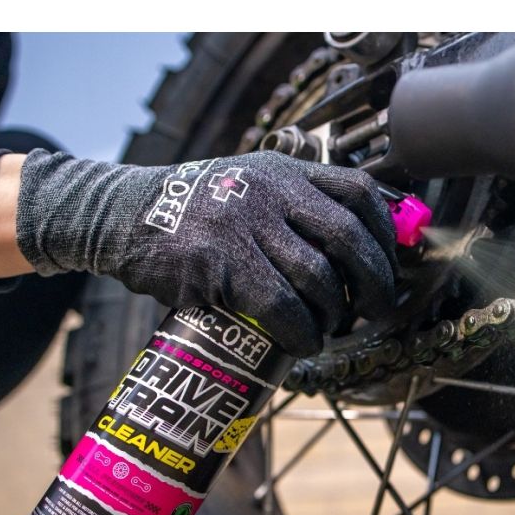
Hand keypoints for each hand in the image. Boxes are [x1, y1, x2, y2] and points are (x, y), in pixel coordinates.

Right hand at [16, 150, 397, 355]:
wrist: (123, 215)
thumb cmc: (196, 212)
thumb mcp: (250, 185)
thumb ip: (294, 204)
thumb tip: (352, 244)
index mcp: (285, 171)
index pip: (359, 193)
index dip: (385, 234)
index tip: (391, 265)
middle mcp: (271, 191)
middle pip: (349, 237)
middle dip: (375, 282)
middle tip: (377, 309)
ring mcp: (246, 224)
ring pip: (318, 277)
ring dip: (335, 313)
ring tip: (330, 327)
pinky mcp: (221, 262)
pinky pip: (280, 304)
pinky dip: (302, 331)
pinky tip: (303, 344)